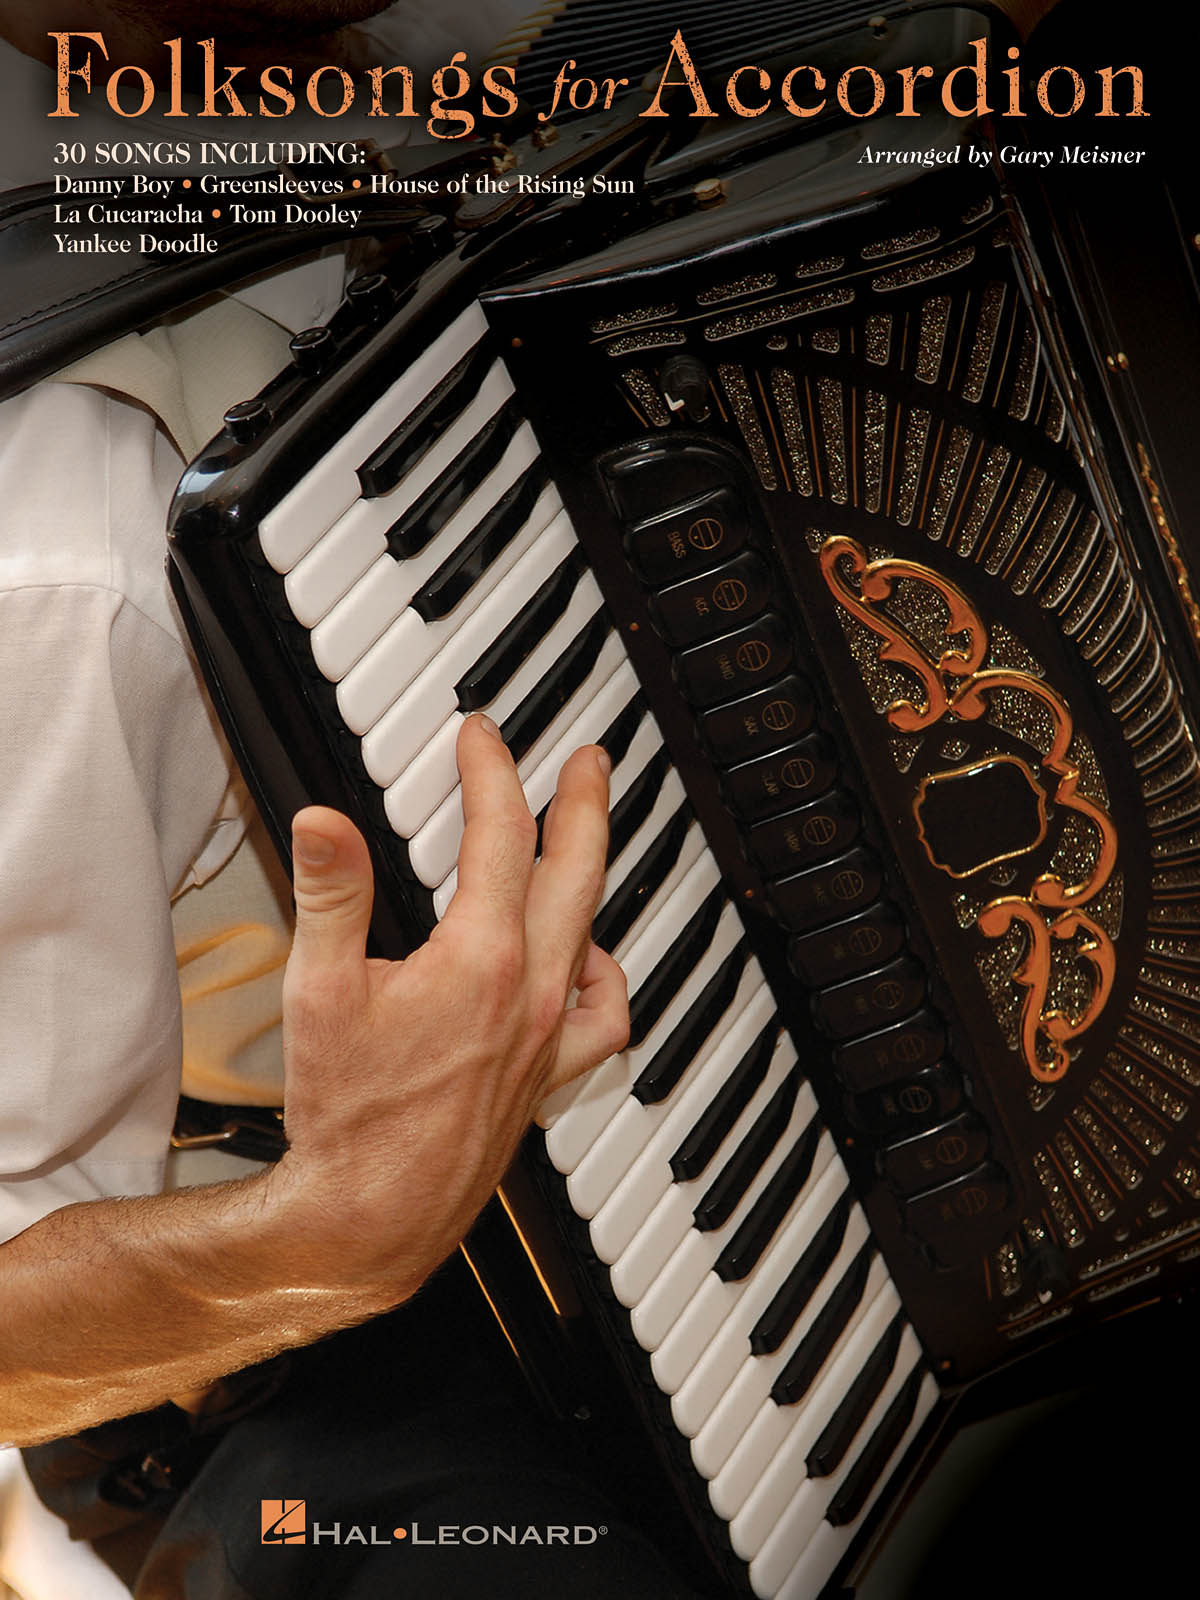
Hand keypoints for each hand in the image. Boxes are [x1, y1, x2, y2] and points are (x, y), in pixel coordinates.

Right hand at [265, 714, 628, 1306]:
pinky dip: (604, 976)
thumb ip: (331, 894)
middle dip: (582, 802)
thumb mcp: (319, 990)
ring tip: (586, 843)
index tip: (479, 737)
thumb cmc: (347, 1113)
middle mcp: (529, 992)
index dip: (490, 771)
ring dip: (595, 876)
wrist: (373, 1214)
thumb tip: (322, 821)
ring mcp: (547, 1036)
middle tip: (588, 760)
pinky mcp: (547, 1076)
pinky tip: (586, 962)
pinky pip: (604, 1017)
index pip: (499, 835)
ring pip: (594, 932)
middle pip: (575, 870)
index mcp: (479, 959)